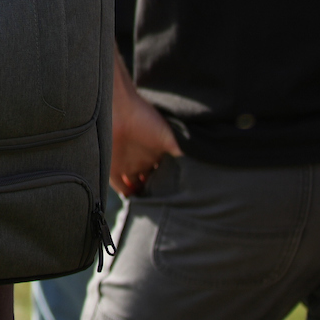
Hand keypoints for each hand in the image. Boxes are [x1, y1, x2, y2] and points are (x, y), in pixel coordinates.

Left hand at [112, 66, 180, 196]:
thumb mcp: (171, 138)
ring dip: (142, 196)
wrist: (121, 109)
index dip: (170, 187)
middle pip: (150, 182)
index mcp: (158, 153)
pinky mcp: (114, 167)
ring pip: (135, 186)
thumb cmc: (146, 119)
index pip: (165, 175)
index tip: (181, 201)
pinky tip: (134, 202)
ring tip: (151, 209)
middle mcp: (144, 160)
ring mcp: (128, 164)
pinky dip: (126, 194)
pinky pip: (120, 186)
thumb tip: (205, 170)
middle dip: (156, 194)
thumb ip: (185, 153)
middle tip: (165, 209)